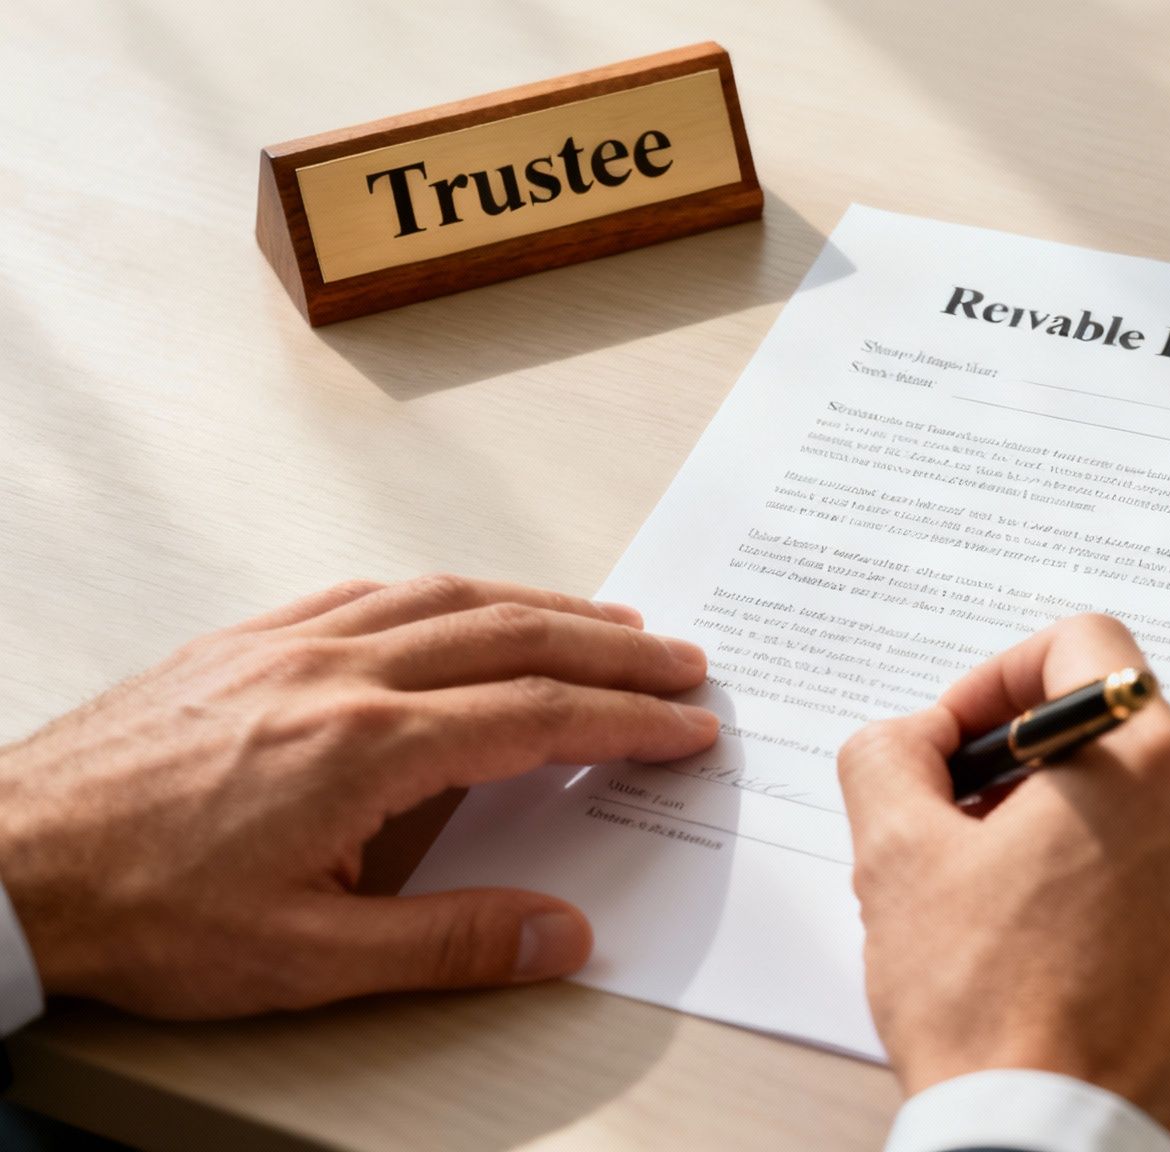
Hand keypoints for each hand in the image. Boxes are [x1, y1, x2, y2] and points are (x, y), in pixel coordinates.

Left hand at [0, 575, 718, 1018]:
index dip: (626, 721)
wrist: (4, 862)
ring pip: (444, 597)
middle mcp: (338, 675)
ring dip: (539, 603)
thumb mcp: (305, 959)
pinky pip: (365, 592)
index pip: (537, 716)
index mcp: (367, 748)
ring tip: (601, 622)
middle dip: (611, 648)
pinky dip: (441, 593)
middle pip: (512, 635)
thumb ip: (448, 944)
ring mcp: (288, 648)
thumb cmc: (141, 911)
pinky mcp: (242, 643)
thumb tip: (559, 936)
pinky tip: (457, 605)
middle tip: (680, 661)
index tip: (685, 725)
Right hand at [838, 614, 1169, 1149]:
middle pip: (1116, 729)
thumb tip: (911, 739)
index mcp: (1148, 759)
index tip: (961, 739)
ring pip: (1152, 803)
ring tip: (1005, 898)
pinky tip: (1059, 944)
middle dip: (1030, 764)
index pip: (1083, 646)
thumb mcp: (894, 856)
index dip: (999, 679)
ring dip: (1076, 825)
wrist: (1055, 1144)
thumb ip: (890, 754)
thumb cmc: (989, 1011)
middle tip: (962, 825)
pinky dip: (1123, 882)